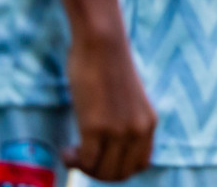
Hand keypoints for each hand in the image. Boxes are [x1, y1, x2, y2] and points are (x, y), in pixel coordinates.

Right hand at [63, 30, 155, 179]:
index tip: (102, 158)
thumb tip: (112, 146)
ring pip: (102, 172)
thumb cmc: (111, 67)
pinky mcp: (95, 125)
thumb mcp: (129, 101)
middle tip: (83, 158)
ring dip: (84, 169)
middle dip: (98, 172)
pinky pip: (84, 161)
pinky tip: (66, 150)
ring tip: (74, 153)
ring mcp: (118, 128)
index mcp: (150, 123)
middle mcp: (138, 129)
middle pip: (121, 173)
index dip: (118, 168)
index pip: (141, 165)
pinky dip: (72, 161)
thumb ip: (128, 122)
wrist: (103, 43)